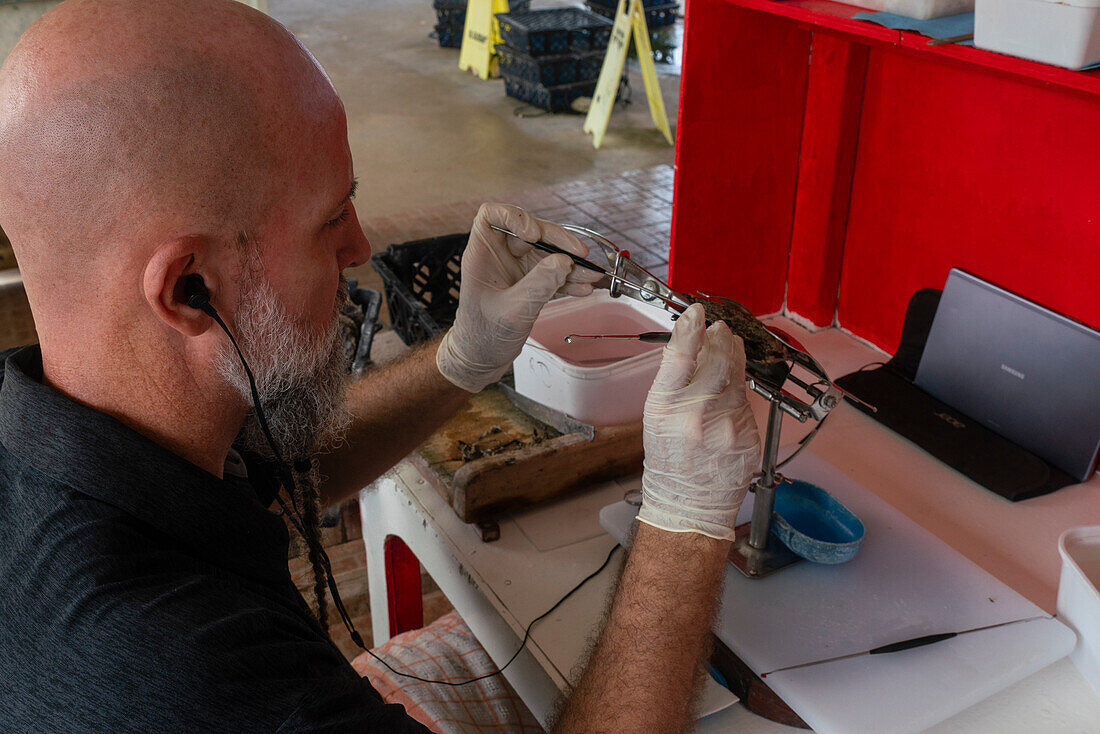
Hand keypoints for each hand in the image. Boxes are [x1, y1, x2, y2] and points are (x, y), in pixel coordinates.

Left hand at [436, 203, 601, 392]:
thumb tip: (563, 262)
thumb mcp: (513, 312)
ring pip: (547, 252)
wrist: (482, 358)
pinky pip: (553, 271)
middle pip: (532, 231)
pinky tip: (583, 288)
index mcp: (482, 254)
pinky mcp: (530, 281)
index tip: (533, 234)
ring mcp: (516, 268)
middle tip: (581, 256)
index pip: (493, 215)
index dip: (515, 216)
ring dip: (571, 263)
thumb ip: (538, 285)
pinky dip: (569, 279)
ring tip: (591, 276)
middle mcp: (499, 255)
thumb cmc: (483, 336)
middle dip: (558, 242)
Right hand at [637, 304, 760, 540]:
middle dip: (721, 339)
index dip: (690, 329)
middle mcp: (697, 417)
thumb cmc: (668, 460)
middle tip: (720, 330)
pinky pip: (746, 404)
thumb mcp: (656, 417)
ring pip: (737, 379)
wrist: (688, 506)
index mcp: (665, 410)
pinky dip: (738, 396)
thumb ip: (673, 382)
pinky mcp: (749, 438)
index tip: (696, 312)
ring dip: (732, 361)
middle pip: (718, 360)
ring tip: (726, 353)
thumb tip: (691, 343)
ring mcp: (727, 429)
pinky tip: (727, 404)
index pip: (679, 358)